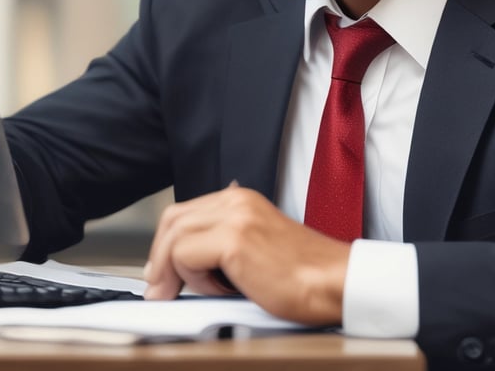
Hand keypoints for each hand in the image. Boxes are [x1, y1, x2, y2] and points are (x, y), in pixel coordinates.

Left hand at [143, 185, 350, 325]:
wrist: (336, 281)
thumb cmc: (303, 273)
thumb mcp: (256, 247)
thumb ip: (225, 242)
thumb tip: (187, 262)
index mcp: (239, 199)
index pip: (184, 213)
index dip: (165, 245)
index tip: (161, 273)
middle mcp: (235, 200)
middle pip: (173, 220)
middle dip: (158, 257)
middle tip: (159, 289)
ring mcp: (235, 216)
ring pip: (174, 237)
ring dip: (171, 272)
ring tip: (182, 295)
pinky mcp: (235, 240)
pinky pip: (185, 256)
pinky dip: (190, 279)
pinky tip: (217, 291)